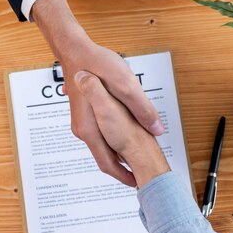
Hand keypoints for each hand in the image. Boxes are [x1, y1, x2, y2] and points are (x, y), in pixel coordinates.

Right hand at [74, 71, 169, 187]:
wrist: (75, 50)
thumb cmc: (96, 64)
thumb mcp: (125, 85)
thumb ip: (141, 109)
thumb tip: (157, 128)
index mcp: (90, 129)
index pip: (107, 163)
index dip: (124, 176)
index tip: (139, 182)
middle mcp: (83, 130)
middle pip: (104, 157)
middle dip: (124, 166)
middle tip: (141, 172)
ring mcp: (83, 123)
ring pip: (103, 145)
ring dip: (119, 152)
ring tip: (137, 155)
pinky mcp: (86, 115)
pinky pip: (101, 134)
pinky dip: (114, 139)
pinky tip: (125, 134)